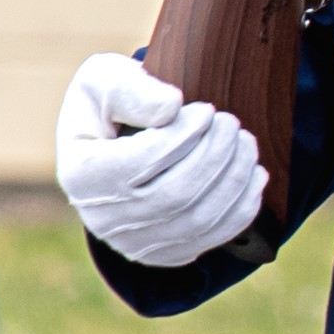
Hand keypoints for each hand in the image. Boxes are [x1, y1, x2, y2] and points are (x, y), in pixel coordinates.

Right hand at [56, 52, 267, 269]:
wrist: (115, 145)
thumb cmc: (113, 105)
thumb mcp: (104, 79)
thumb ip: (130, 88)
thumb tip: (170, 108)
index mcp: (80, 176)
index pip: (141, 163)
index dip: (183, 136)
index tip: (207, 110)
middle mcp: (102, 219)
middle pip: (175, 195)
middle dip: (215, 156)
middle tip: (231, 123)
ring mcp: (133, 243)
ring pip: (198, 219)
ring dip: (234, 178)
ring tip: (245, 142)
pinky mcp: (164, 254)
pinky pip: (213, 237)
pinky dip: (242, 206)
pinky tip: (253, 174)